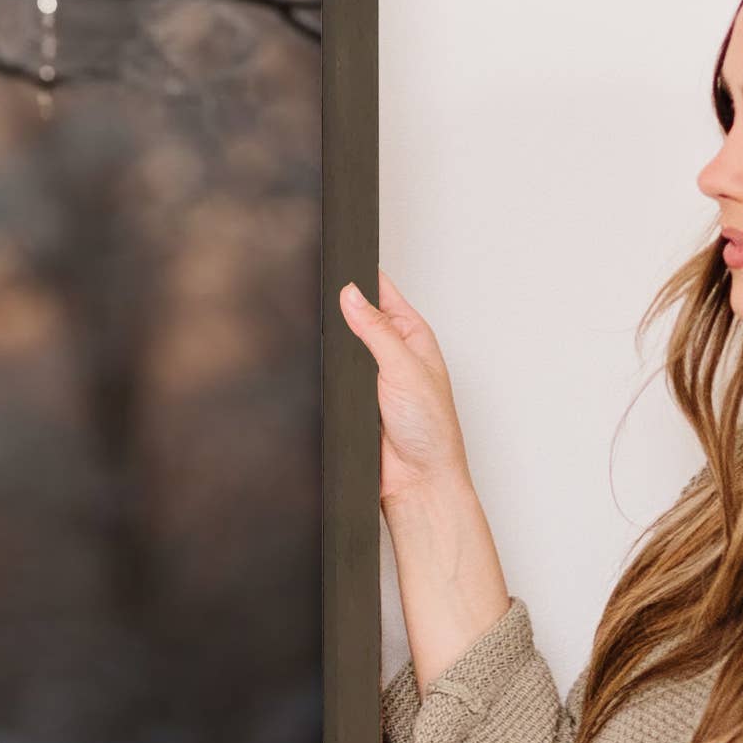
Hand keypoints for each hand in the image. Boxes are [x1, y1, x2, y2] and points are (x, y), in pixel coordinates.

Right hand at [336, 270, 473, 510]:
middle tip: (315, 292)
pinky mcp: (349, 399)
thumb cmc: (430, 429)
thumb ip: (376, 330)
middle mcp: (391, 353)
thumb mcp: (404, 368)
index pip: (383, 293)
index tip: (338, 263)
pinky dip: (321, 372)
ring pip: (339, 347)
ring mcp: (368, 377)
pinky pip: (328, 377)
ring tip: (312, 329)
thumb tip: (350, 295)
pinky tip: (312, 366)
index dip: (362, 277)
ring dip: (329, 343)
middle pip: (356, 316)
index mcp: (412, 336)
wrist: (416, 480)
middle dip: (338, 307)